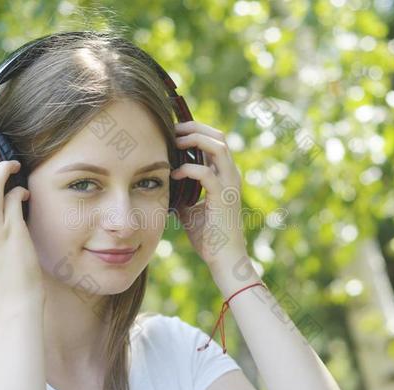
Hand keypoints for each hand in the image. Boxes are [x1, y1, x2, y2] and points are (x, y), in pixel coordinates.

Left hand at [171, 121, 247, 270]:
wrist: (223, 258)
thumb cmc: (208, 236)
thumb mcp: (189, 209)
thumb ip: (182, 192)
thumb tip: (162, 183)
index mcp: (225, 176)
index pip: (215, 141)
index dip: (196, 131)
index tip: (174, 131)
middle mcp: (231, 175)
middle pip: (218, 136)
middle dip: (194, 128)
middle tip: (172, 129)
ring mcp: (229, 185)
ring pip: (218, 146)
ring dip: (194, 140)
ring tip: (175, 143)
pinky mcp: (223, 197)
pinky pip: (206, 173)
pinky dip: (188, 169)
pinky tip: (174, 175)